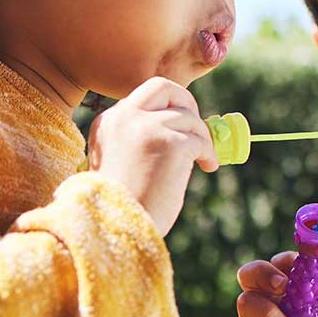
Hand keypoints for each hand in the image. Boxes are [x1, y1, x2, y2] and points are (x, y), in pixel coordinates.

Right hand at [87, 77, 217, 236]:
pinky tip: (207, 167)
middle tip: (197, 129)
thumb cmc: (122, 204)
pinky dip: (209, 152)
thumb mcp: (120, 160)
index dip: (168, 106)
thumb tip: (179, 125)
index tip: (179, 126)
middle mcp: (125, 117)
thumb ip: (137, 137)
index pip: (145, 95)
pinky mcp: (171, 143)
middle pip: (166, 88)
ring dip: (202, 138)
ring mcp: (148, 127)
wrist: (116, 228)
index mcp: (108, 121)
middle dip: (188, 103)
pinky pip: (200, 139)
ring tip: (203, 160)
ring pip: (189, 118)